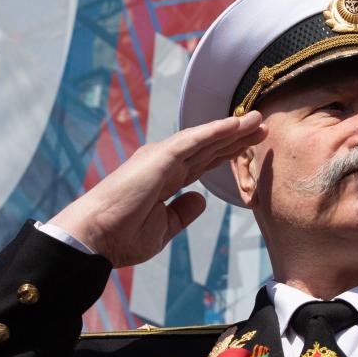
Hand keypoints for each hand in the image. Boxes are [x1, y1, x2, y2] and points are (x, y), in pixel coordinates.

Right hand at [49, 111, 263, 266]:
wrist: (96, 237)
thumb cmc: (122, 236)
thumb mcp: (163, 228)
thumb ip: (183, 212)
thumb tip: (202, 199)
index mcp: (165, 181)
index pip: (202, 163)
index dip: (226, 154)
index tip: (248, 147)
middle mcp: (164, 164)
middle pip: (208, 148)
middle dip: (235, 137)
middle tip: (261, 126)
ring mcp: (161, 158)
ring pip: (204, 139)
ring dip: (231, 128)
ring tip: (257, 119)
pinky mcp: (160, 157)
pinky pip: (194, 140)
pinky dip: (216, 131)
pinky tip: (236, 124)